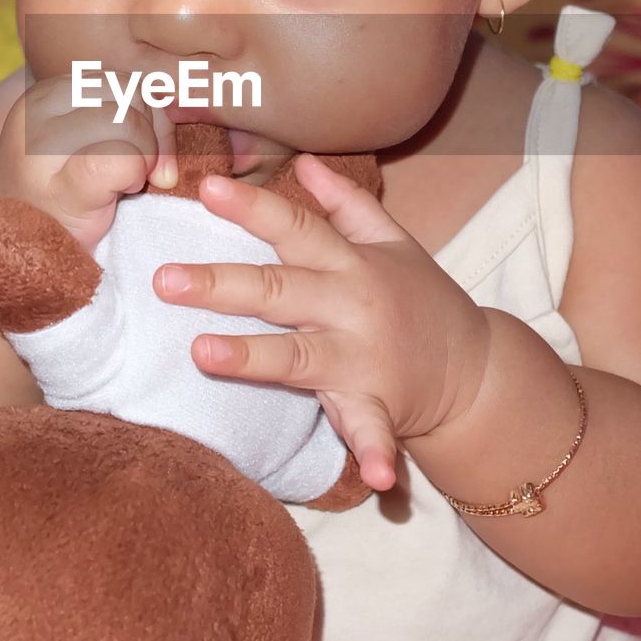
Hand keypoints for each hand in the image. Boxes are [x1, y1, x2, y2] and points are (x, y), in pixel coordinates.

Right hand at [0, 73, 177, 252]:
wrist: (14, 255)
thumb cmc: (63, 197)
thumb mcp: (86, 140)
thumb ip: (123, 113)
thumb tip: (183, 102)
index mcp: (46, 95)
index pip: (122, 78)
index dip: (149, 113)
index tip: (145, 149)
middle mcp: (36, 112)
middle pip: (129, 94)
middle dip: (152, 134)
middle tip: (141, 169)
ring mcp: (40, 150)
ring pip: (127, 121)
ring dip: (144, 156)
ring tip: (124, 182)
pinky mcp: (58, 189)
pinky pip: (122, 159)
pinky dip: (134, 175)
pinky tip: (119, 194)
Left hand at [153, 153, 489, 491]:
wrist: (476, 366)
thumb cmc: (421, 298)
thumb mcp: (392, 240)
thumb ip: (346, 203)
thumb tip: (304, 162)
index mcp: (350, 263)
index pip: (294, 227)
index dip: (252, 206)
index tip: (206, 187)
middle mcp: (351, 305)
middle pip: (279, 289)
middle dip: (221, 284)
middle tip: (165, 279)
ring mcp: (363, 358)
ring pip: (298, 356)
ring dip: (252, 357)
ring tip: (200, 354)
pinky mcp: (379, 405)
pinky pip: (372, 429)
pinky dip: (376, 450)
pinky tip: (376, 478)